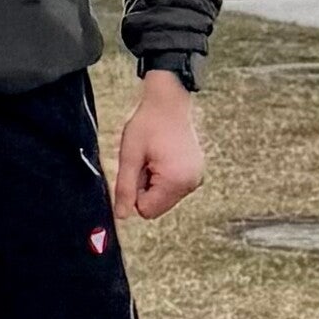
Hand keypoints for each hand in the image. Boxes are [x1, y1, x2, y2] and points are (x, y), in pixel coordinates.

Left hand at [114, 73, 203, 220]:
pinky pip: (173, 186)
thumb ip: (125, 188)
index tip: (137, 169)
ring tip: (154, 157)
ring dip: (153, 181)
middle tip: (145, 161)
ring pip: (163, 197)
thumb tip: (121, 215)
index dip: (134, 193)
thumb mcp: (129, 157)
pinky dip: (163, 176)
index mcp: (176, 181)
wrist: (168, 102)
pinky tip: (163, 156)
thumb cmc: (147, 125)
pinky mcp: (196, 173)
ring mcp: (196, 178)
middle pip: (156, 205)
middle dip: (145, 188)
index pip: (146, 210)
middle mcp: (192, 184)